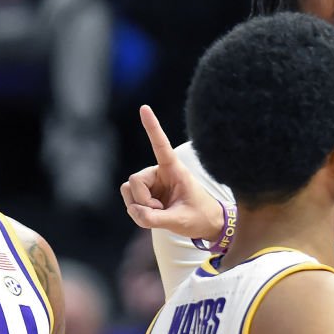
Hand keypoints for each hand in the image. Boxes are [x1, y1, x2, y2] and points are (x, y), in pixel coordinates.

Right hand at [121, 106, 224, 241]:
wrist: (205, 226)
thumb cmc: (199, 217)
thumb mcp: (180, 220)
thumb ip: (155, 219)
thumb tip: (135, 211)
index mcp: (174, 170)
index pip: (161, 146)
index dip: (152, 128)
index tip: (144, 107)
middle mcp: (159, 173)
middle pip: (134, 180)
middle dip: (143, 201)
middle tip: (160, 212)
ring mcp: (151, 184)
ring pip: (128, 190)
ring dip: (139, 207)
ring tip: (160, 214)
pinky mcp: (145, 195)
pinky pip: (130, 202)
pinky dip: (138, 213)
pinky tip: (153, 216)